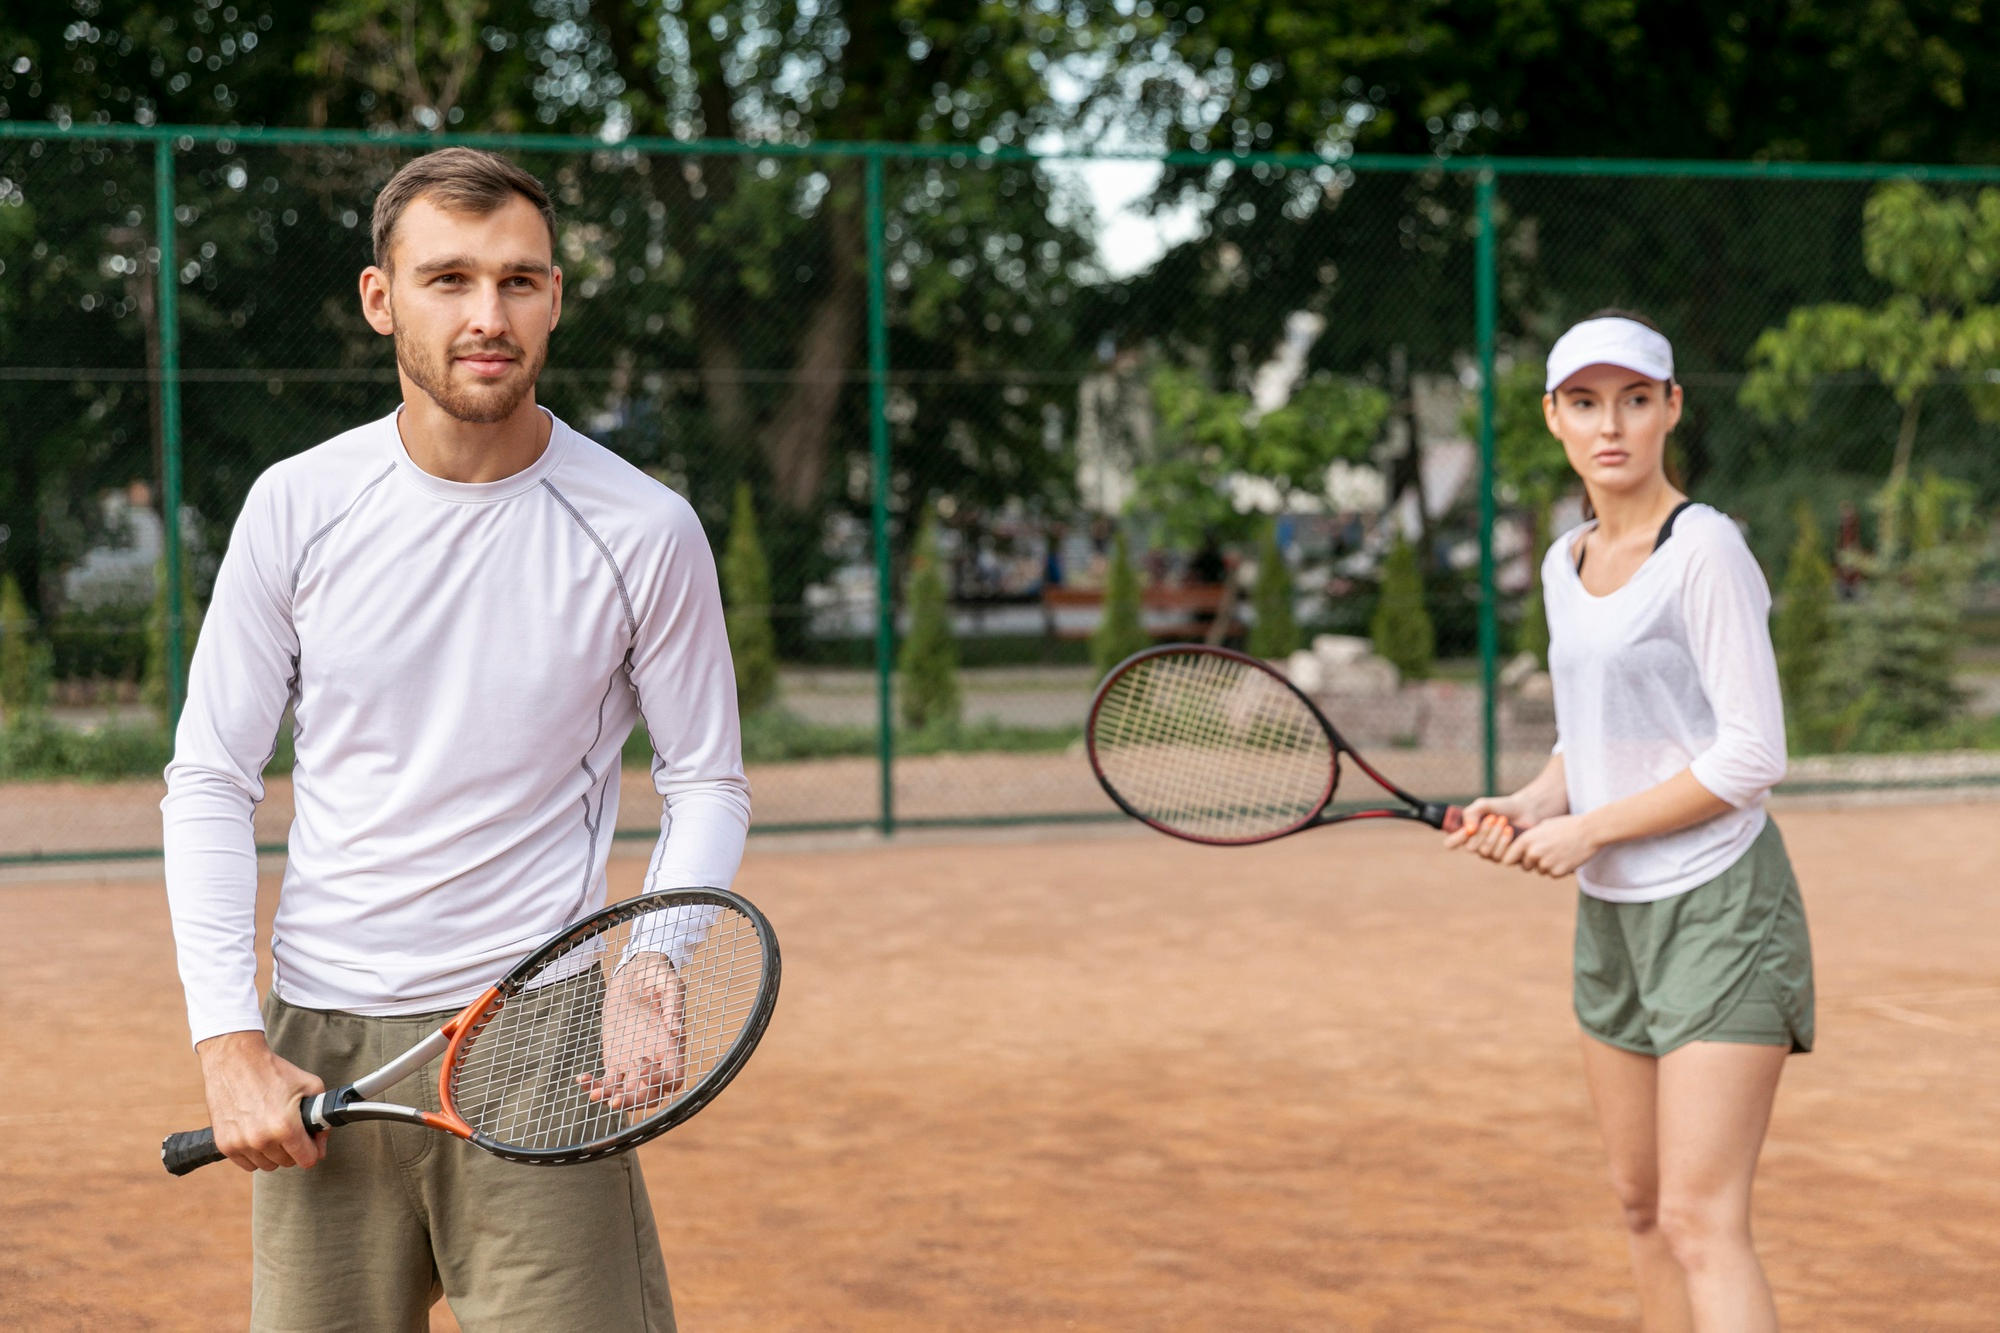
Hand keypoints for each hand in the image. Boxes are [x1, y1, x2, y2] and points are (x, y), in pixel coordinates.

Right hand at [196, 1031, 326, 1171]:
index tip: (310, 1143)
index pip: (308, 1160)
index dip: (313, 1151)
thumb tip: (321, 1143)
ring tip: (271, 1129)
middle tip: (289, 1129)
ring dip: (272, 1152)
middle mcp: (261, 1139)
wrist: (235, 1060)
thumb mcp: (310, 1085)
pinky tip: (256, 1133)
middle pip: (287, 1163)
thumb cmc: (273, 1071)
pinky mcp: (224, 1145)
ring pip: (267, 1165)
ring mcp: (240, 1144)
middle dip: (293, 1148)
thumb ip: (322, 1117)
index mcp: (285, 1127)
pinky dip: (253, 1153)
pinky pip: (247, 1164)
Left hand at [578, 952, 686, 1112]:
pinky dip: (595, 1085)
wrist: (634, 974)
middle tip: (615, 1101)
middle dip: (633, 1101)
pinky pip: (608, 1081)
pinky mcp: (616, 1060)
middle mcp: (655, 1059)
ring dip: (612, 1098)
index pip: (672, 1077)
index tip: (641, 1063)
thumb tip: (676, 1030)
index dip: (660, 1080)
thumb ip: (674, 1004)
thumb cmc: (656, 976)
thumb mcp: (669, 983)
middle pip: (650, 1094)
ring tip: (594, 1095)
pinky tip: (581, 1080)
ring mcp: (634, 1062)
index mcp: (671, 1046)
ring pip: (627, 1092)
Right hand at [1443, 796, 1533, 861]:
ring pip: (1486, 852)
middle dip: (1483, 832)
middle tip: (1494, 817)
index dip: (1456, 839)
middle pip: (1471, 848)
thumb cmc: (1502, 807)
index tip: (1467, 829)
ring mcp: (1491, 855)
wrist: (1526, 810)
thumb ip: (1471, 813)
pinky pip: (1500, 857)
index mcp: (1467, 834)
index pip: (1450, 843)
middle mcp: (1477, 847)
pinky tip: (1510, 830)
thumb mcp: (1483, 805)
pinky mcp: (1506, 859)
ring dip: (1495, 834)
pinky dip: (1505, 841)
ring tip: (1504, 820)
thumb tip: (1469, 830)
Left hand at [1499, 813, 1602, 877]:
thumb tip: (1519, 850)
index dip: (1515, 859)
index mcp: (1526, 840)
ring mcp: (1545, 863)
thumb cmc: (1566, 826)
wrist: (1589, 831)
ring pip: (1540, 871)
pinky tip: (1568, 857)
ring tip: (1561, 851)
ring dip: (1548, 865)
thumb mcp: (1543, 826)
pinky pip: (1553, 874)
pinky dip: (1559, 869)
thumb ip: (1529, 839)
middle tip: (1548, 853)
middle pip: (1525, 867)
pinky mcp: (1557, 872)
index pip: (1508, 859)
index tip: (1521, 858)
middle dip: (1533, 863)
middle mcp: (1533, 853)